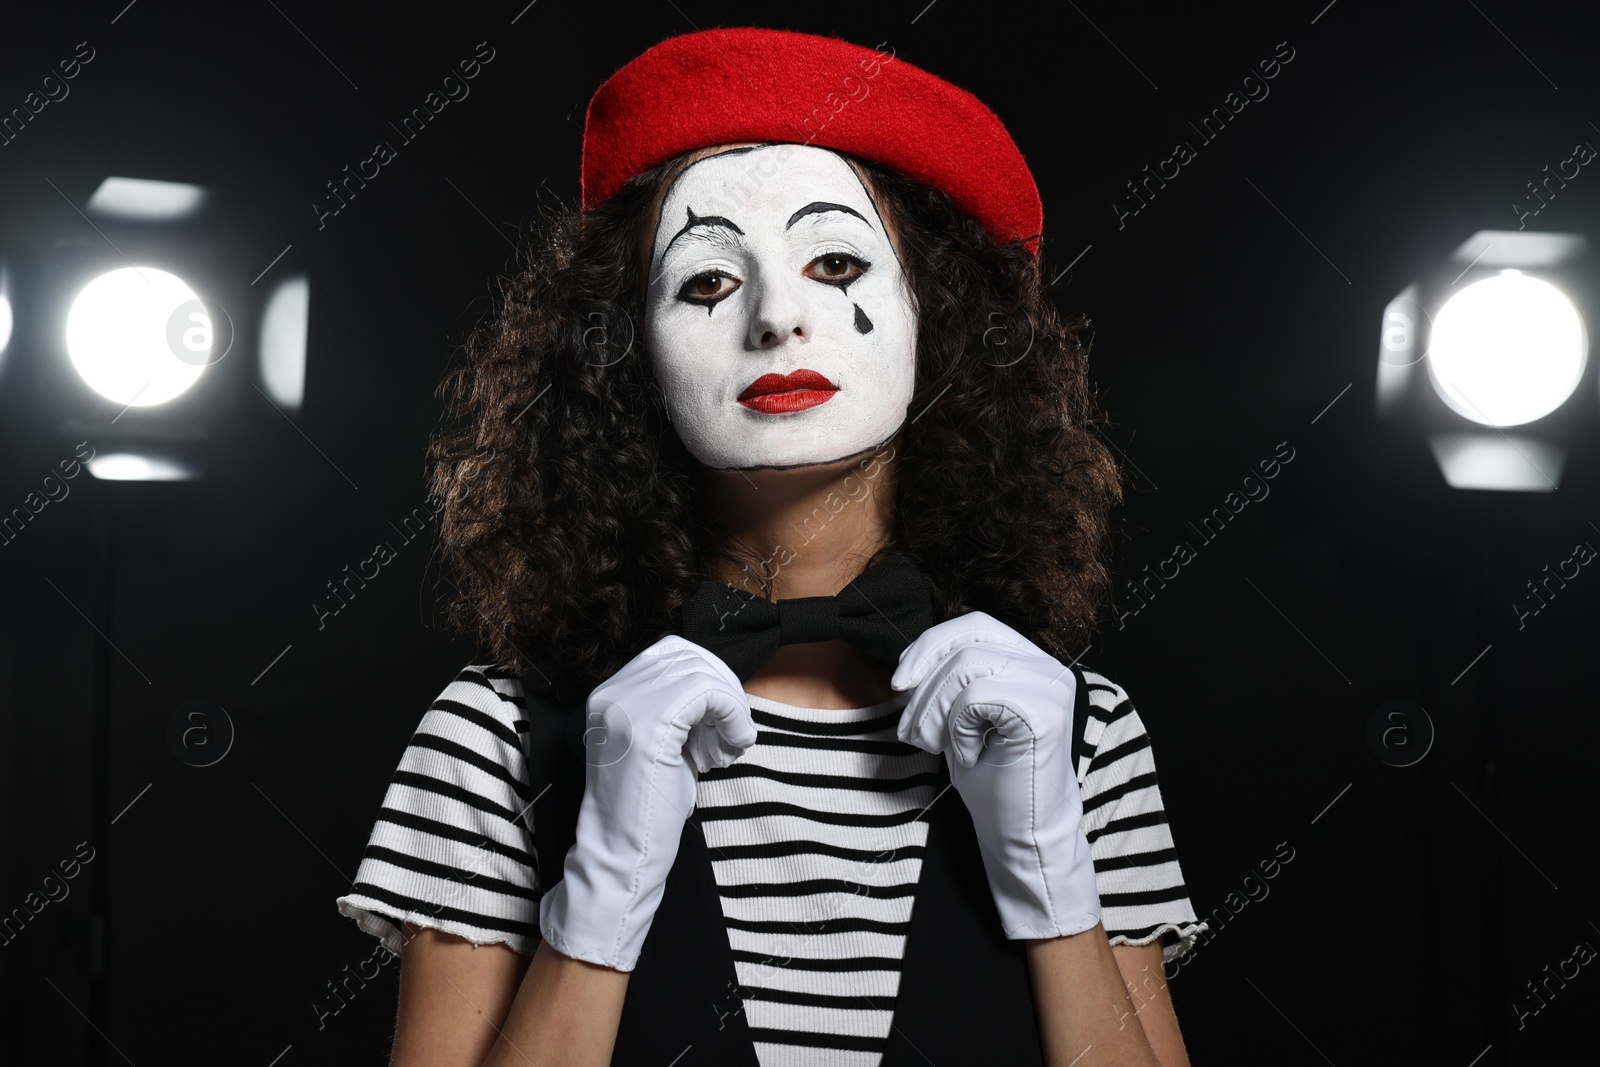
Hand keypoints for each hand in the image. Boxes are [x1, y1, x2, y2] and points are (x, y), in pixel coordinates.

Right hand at [538, 635, 755, 969]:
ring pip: (703, 674)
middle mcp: (613, 692)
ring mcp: (628, 707)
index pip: (672, 652)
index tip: (721, 720)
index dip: (709, 677)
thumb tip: (721, 685)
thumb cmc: (647, 808)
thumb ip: (679, 710)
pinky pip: (709, 695)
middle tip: (732, 733)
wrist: (622, 855)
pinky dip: (733, 716)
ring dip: (731, 708)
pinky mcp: (651, 728)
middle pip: (690, 658)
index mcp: (609, 694)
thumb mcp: (661, 744)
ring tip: (729, 747)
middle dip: (724, 690)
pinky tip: (732, 748)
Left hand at [891, 611, 1099, 940]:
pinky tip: (968, 754)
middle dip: (925, 683)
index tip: (900, 681)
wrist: (1020, 834)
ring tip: (937, 745)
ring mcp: (1050, 688)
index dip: (930, 645)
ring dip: (935, 708)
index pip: (974, 625)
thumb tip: (911, 657)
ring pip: (966, 666)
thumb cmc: (993, 778)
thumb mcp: (963, 715)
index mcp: (1032, 662)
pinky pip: (977, 696)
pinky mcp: (1044, 713)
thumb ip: (952, 678)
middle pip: (966, 641)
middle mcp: (1048, 668)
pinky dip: (958, 726)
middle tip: (914, 731)